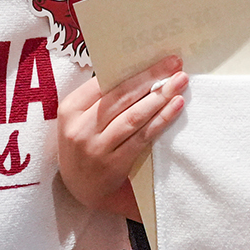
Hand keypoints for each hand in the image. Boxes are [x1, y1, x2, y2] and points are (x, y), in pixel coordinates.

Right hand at [55, 55, 186, 215]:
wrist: (81, 189)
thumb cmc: (86, 145)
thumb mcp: (81, 121)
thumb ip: (100, 100)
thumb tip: (138, 70)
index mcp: (70, 109)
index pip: (103, 83)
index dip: (134, 70)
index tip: (158, 60)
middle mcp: (80, 127)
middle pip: (121, 96)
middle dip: (151, 77)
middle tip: (175, 64)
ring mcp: (96, 147)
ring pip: (133, 116)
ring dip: (160, 97)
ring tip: (180, 82)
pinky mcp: (113, 164)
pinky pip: (142, 137)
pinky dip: (161, 120)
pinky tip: (175, 107)